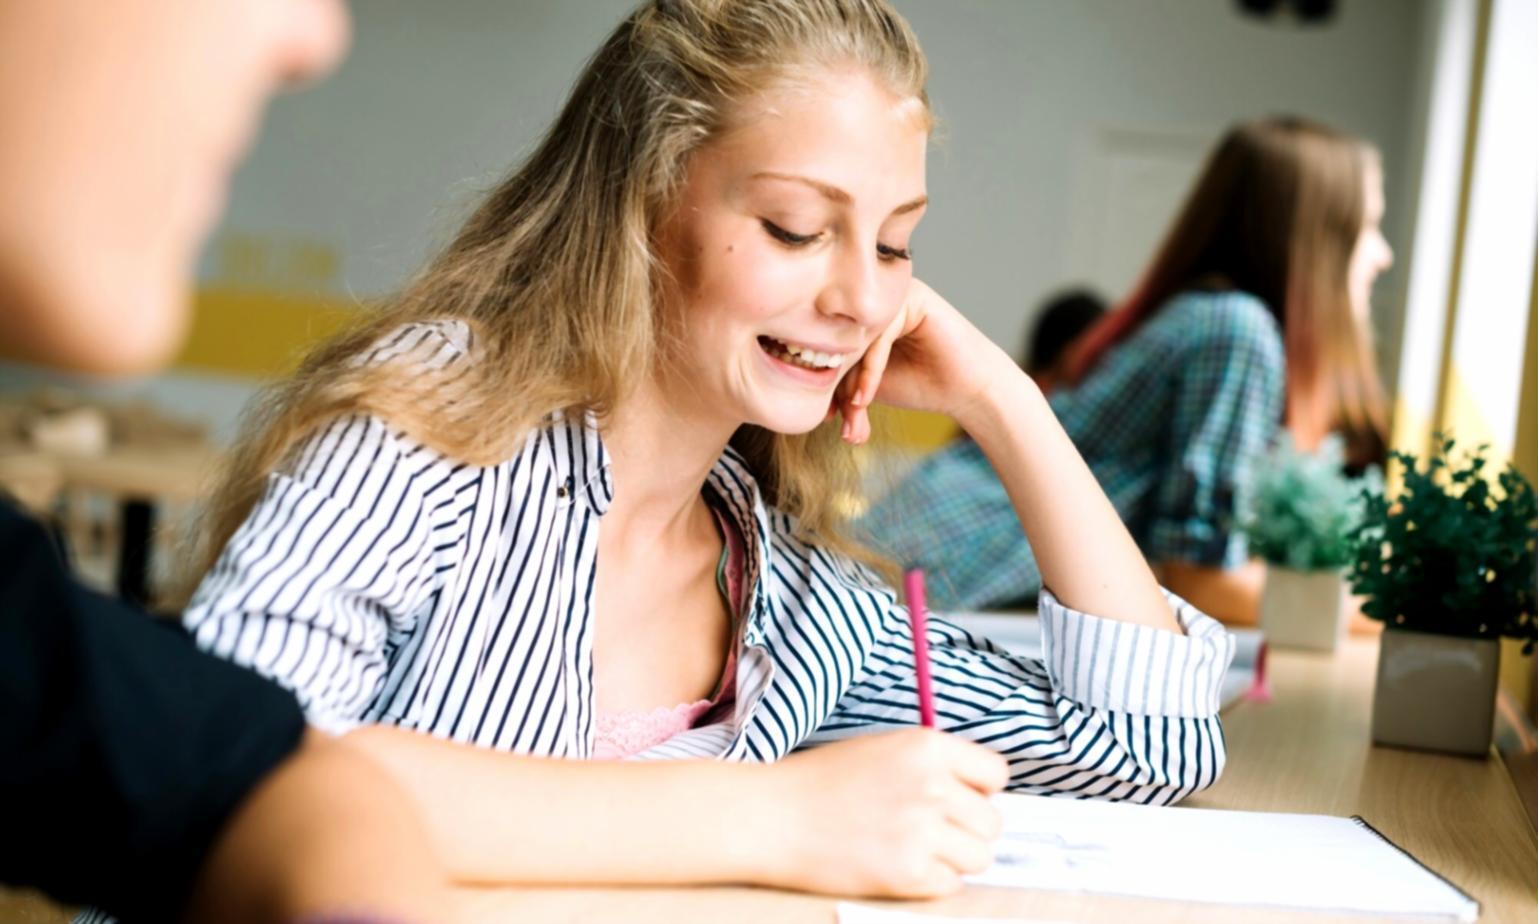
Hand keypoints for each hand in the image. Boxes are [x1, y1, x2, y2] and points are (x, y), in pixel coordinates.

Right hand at [754, 728, 1007, 897]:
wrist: (773, 816)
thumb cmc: (820, 782)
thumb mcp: (883, 749)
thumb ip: (931, 764)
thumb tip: (976, 793)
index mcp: (926, 746)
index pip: (996, 773)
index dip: (981, 791)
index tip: (963, 800)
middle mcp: (931, 785)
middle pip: (992, 821)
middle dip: (968, 830)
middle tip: (933, 832)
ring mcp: (922, 830)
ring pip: (980, 856)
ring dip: (955, 859)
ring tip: (918, 851)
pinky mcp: (908, 871)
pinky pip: (951, 884)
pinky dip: (930, 881)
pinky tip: (898, 865)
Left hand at [833, 278, 1016, 443]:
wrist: (967, 389)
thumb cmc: (919, 383)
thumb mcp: (868, 387)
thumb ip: (839, 384)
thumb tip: (802, 400)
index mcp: (859, 313)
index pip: (827, 342)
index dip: (823, 381)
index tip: (826, 416)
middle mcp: (873, 298)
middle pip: (837, 338)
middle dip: (837, 385)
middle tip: (839, 420)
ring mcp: (893, 295)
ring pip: (855, 337)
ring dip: (851, 380)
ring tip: (855, 411)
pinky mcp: (913, 299)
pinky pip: (879, 335)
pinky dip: (869, 370)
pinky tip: (866, 397)